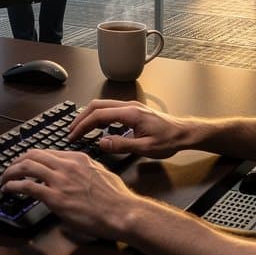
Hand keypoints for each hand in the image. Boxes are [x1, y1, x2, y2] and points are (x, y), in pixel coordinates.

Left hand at [0, 148, 139, 239]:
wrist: (121, 212)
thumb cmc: (116, 198)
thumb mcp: (101, 173)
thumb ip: (85, 169)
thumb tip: (77, 174)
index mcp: (78, 158)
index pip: (47, 152)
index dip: (32, 157)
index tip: (25, 163)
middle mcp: (66, 165)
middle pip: (33, 155)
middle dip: (17, 161)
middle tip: (10, 168)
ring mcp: (60, 180)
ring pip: (26, 166)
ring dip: (10, 172)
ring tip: (4, 178)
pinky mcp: (55, 197)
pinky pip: (27, 186)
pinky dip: (13, 186)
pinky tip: (8, 189)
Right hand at [68, 99, 187, 158]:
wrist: (184, 133)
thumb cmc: (169, 140)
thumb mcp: (145, 148)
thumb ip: (122, 145)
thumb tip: (101, 143)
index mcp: (129, 113)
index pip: (98, 115)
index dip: (82, 125)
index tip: (73, 135)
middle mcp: (128, 106)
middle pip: (97, 106)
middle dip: (81, 118)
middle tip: (71, 131)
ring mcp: (130, 107)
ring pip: (103, 106)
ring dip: (89, 116)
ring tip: (80, 130)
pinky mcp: (133, 111)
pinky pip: (110, 110)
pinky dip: (98, 117)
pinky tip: (97, 129)